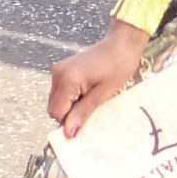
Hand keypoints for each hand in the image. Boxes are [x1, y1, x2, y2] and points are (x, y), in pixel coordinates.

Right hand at [47, 23, 147, 137]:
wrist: (122, 43)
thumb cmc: (118, 66)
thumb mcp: (103, 94)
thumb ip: (83, 113)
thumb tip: (68, 134)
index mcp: (67, 79)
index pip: (56, 113)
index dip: (69, 121)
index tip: (86, 120)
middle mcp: (58, 73)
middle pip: (54, 108)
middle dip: (69, 113)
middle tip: (91, 106)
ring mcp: (58, 70)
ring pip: (56, 100)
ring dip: (71, 105)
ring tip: (91, 95)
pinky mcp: (62, 69)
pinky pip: (61, 91)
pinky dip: (71, 96)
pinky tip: (87, 89)